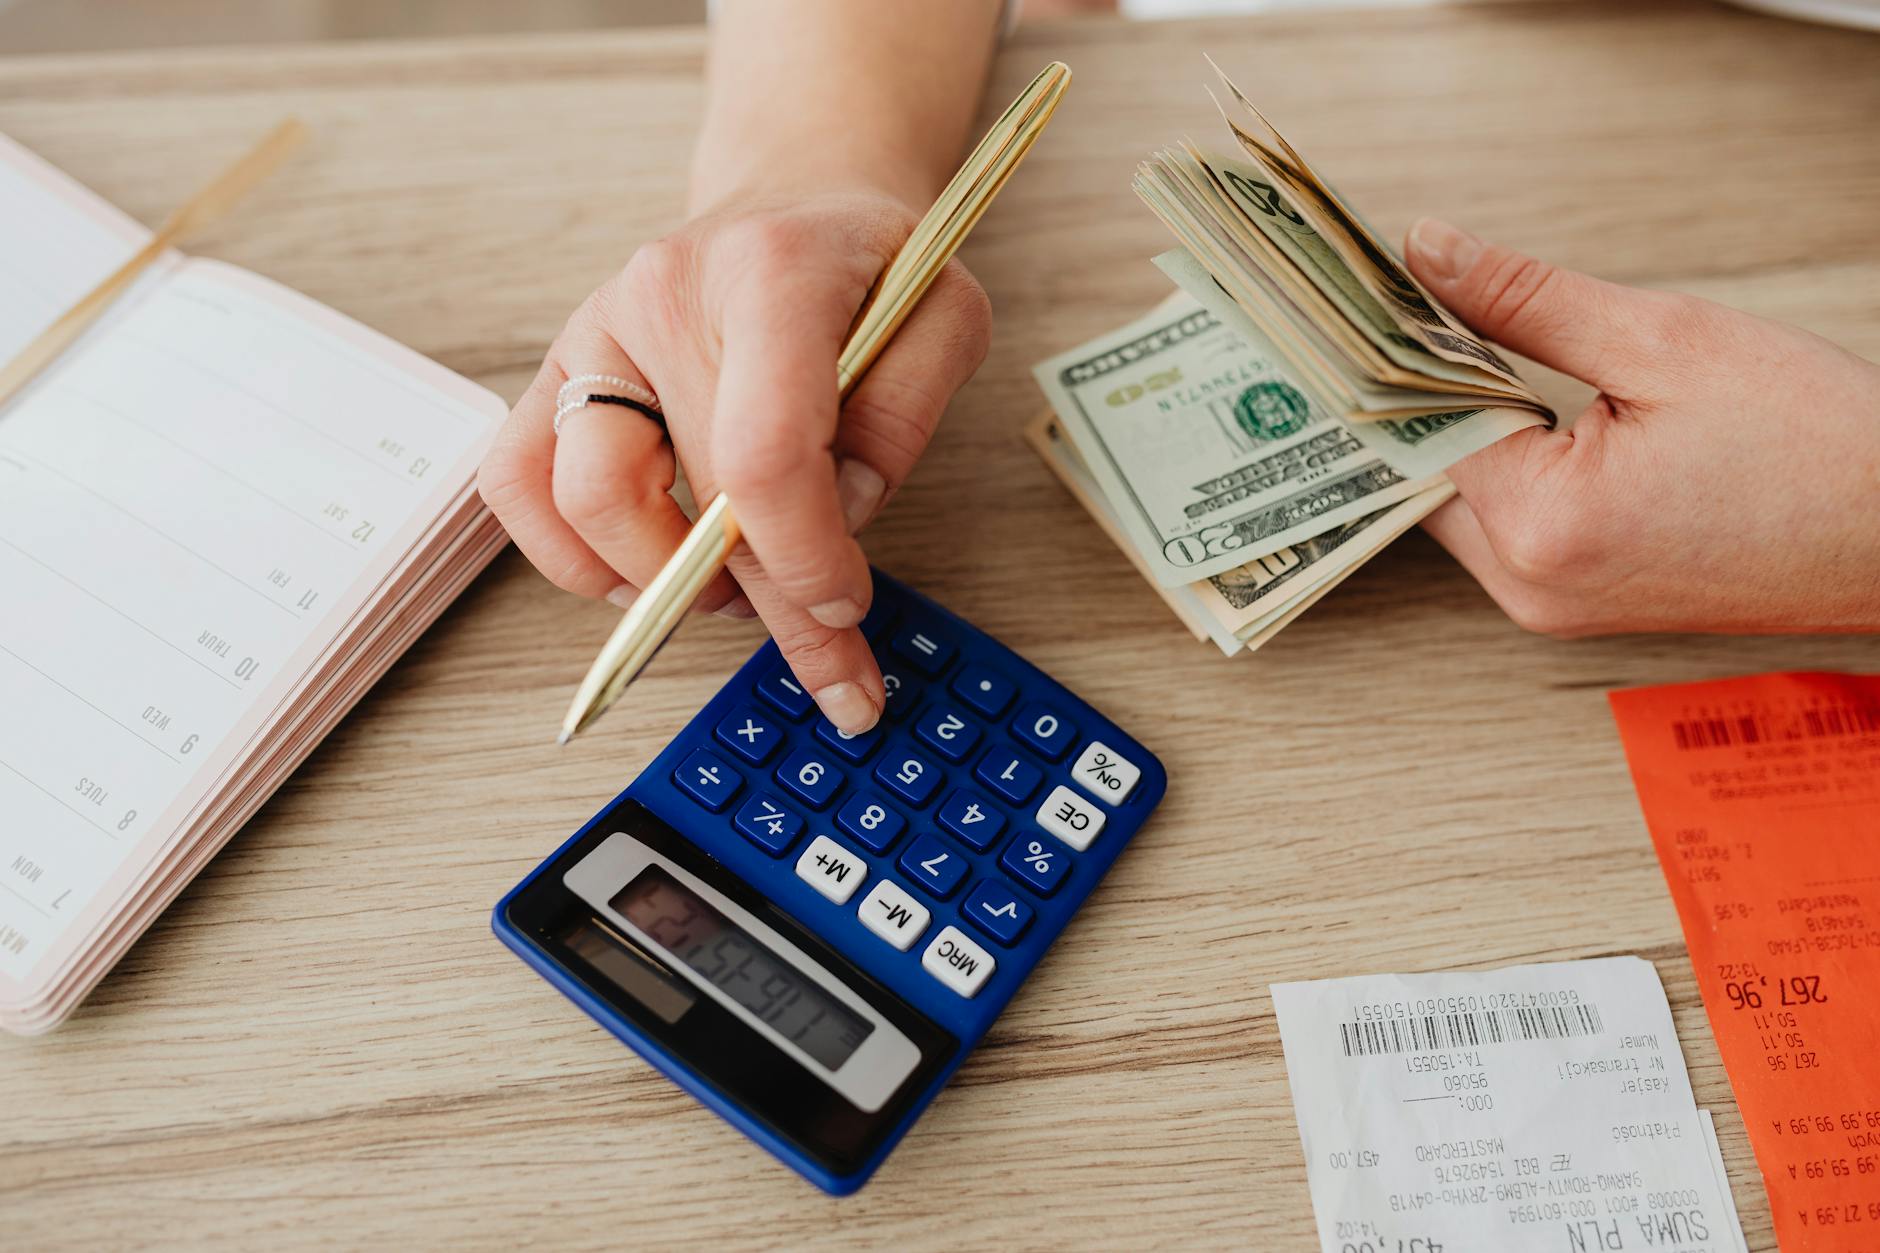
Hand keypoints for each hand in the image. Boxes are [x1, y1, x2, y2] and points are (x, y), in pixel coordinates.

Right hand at [478, 189, 990, 730]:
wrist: (796, 201)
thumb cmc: (869, 268)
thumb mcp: (945, 318)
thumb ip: (906, 418)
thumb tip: (837, 520)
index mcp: (770, 274)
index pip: (764, 449)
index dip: (803, 556)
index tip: (844, 607)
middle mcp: (662, 296)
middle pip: (693, 496)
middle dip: (770, 605)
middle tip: (831, 663)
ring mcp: (596, 333)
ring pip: (585, 502)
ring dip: (664, 581)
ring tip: (736, 587)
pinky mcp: (558, 372)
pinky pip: (517, 486)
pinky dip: (573, 556)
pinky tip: (646, 572)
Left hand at [1404, 218, 1879, 635]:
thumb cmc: (1815, 441)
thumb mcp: (1664, 340)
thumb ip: (1526, 299)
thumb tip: (1427, 254)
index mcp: (1542, 527)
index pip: (1419, 425)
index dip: (1398, 350)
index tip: (1378, 291)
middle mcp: (1528, 585)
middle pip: (1424, 471)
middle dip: (1422, 389)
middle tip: (1410, 305)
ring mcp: (1548, 606)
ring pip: (1457, 500)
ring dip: (1463, 427)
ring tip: (1470, 345)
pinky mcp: (1572, 604)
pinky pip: (1502, 526)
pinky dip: (1502, 466)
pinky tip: (1520, 406)